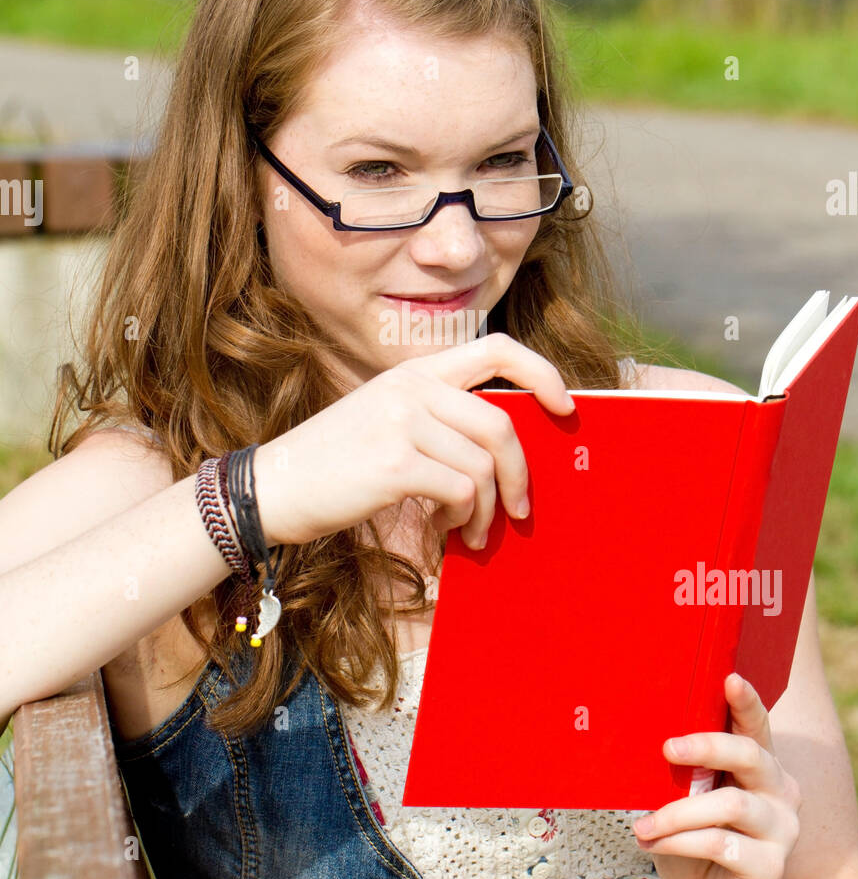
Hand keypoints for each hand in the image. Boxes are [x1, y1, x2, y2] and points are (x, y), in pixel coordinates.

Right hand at [253, 332, 574, 547]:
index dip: (541, 372)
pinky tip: (443, 529)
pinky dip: (462, 518)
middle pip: (501, 423)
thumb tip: (499, 454)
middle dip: (520, 474)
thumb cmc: (333, 464)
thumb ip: (436, 420)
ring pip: (483, 466)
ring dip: (485, 509)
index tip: (565, 405)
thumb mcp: (385, 419)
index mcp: (414, 372)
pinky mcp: (395, 463)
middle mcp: (412, 388)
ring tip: (468, 530)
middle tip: (518, 509)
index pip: (496, 348)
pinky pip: (461, 491)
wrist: (273, 487)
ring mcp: (403, 422)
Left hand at [631, 672, 802, 878]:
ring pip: (731, 802)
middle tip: (667, 749)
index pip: (757, 727)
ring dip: (677, 811)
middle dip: (706, 746)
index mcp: (759, 768)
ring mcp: (781, 830)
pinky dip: (681, 841)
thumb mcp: (683, 805)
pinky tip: (656, 844)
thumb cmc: (695, 848)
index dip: (746, 702)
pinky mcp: (771, 866)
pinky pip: (722, 843)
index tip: (728, 678)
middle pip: (749, 754)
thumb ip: (678, 776)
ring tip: (643, 825)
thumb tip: (634, 740)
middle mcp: (779, 792)